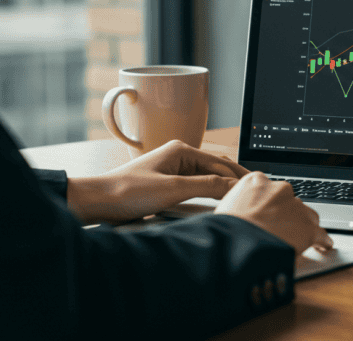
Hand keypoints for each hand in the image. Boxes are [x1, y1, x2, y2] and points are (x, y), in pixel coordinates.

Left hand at [67, 140, 248, 224]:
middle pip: (215, 168)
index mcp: (181, 150)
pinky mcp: (164, 184)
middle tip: (251, 193)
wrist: (97, 202)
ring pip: (205, 177)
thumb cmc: (127, 192)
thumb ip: (206, 187)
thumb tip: (234, 186)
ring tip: (237, 199)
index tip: (255, 189)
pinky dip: (206, 193)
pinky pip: (193, 186)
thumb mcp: (173, 190)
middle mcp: (177, 156)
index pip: (221, 163)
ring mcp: (171, 170)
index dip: (239, 177)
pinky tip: (213, 203)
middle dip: (233, 179)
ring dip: (220, 187)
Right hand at [214, 172, 333, 253]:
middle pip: (290, 202)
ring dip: (303, 226)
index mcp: (256, 181)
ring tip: (298, 240)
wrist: (236, 243)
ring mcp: (295, 207)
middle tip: (280, 230)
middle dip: (287, 215)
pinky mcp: (307, 227)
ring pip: (306, 216)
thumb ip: (240, 207)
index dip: (271, 205)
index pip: (270, 191)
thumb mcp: (226, 208)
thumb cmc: (225, 230)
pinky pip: (320, 233)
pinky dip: (322, 240)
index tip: (271, 213)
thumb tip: (244, 218)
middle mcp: (279, 189)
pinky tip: (322, 245)